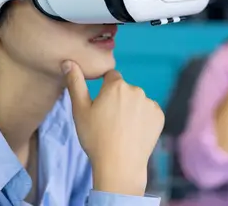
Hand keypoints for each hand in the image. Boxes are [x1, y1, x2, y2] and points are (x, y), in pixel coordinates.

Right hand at [62, 61, 164, 195]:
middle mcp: (136, 90)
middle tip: (109, 121)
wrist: (119, 165)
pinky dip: (143, 120)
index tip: (101, 106)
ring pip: (137, 101)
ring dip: (131, 109)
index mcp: (116, 85)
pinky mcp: (159, 116)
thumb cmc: (95, 138)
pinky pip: (149, 112)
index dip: (105, 90)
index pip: (110, 77)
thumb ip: (75, 83)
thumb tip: (69, 62)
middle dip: (118, 100)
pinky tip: (134, 133)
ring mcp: (150, 103)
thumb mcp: (80, 110)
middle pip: (125, 90)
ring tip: (121, 129)